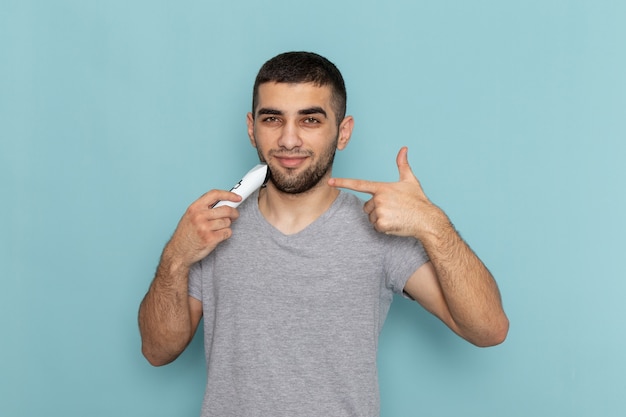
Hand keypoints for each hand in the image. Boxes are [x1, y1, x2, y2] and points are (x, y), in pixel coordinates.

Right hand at [164, 189, 241, 266]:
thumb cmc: (185, 235)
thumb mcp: (190, 216)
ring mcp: (205, 228)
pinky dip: (225, 234)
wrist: (178, 252)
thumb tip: (224, 202)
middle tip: (234, 215)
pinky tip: (217, 236)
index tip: (237, 197)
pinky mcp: (211, 239)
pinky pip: (227, 232)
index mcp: (194, 208)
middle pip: (226, 209)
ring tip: (217, 229)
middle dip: (234, 213)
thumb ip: (205, 208)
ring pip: (227, 222)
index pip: (215, 194)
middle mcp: (199, 216)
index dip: (229, 194)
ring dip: (226, 226)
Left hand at [329, 147, 444, 237]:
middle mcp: (379, 199)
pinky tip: (395, 224)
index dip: (343, 182)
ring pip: (371, 217)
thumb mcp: (410, 180)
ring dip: (381, 219)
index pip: (359, 184)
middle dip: (377, 209)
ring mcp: (380, 211)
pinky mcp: (382, 224)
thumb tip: (403, 149)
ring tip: (395, 216)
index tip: (330, 182)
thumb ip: (403, 165)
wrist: (426, 220)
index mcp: (382, 188)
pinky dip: (384, 228)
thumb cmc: (418, 200)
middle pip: (367, 207)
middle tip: (393, 209)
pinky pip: (376, 227)